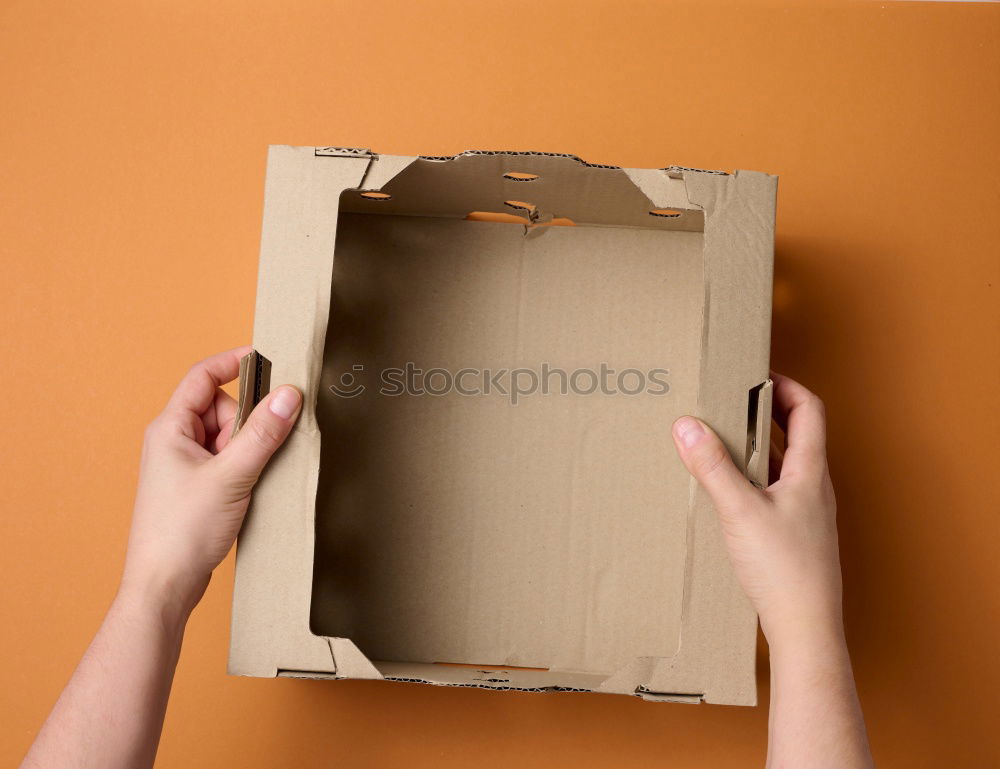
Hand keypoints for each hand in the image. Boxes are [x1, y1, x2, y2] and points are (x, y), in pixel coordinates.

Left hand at [120, 347, 301, 616]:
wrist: (163, 586)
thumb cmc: (181, 531)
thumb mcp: (230, 476)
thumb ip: (262, 434)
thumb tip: (289, 395)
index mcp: (170, 429)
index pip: (203, 377)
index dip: (234, 363)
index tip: (270, 360)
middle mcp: (174, 442)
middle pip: (223, 408)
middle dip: (250, 422)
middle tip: (262, 447)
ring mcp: (186, 467)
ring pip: (230, 437)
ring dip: (251, 448)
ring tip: (255, 477)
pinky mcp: (199, 489)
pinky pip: (230, 462)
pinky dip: (248, 468)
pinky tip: (255, 488)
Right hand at [671, 372, 841, 652]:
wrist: (805, 627)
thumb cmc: (783, 569)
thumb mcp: (739, 510)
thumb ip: (713, 466)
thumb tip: (687, 424)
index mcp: (810, 471)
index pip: (809, 409)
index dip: (784, 385)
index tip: (753, 374)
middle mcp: (814, 487)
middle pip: (799, 433)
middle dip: (767, 410)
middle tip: (733, 399)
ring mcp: (807, 512)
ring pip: (787, 463)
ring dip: (761, 443)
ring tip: (726, 438)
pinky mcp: (794, 534)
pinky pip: (777, 489)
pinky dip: (756, 475)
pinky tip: (729, 490)